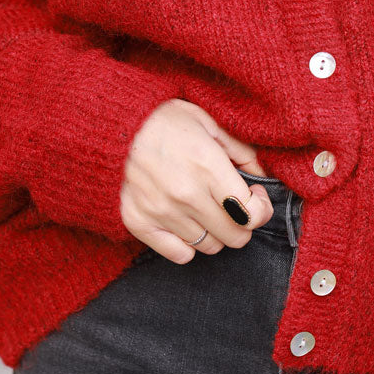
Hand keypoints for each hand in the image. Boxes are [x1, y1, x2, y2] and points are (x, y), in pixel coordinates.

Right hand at [119, 97, 274, 262]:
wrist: (111, 124)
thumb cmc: (162, 118)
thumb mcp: (208, 122)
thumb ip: (240, 151)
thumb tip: (262, 177)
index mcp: (208, 167)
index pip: (251, 214)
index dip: (261, 208)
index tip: (254, 196)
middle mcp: (186, 194)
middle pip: (235, 236)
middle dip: (242, 221)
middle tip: (233, 204)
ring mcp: (161, 212)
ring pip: (210, 246)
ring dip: (215, 231)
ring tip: (206, 208)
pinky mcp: (139, 222)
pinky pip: (179, 254)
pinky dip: (188, 243)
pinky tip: (185, 221)